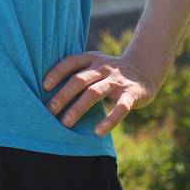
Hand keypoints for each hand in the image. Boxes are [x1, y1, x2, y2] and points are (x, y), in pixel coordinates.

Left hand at [42, 52, 158, 134]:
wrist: (145, 69)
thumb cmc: (109, 72)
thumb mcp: (94, 65)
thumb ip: (77, 73)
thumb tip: (45, 91)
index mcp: (91, 59)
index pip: (71, 62)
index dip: (56, 72)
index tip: (44, 87)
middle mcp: (103, 67)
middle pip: (79, 80)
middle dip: (62, 96)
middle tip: (48, 111)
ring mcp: (118, 81)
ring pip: (95, 93)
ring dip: (78, 108)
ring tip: (65, 123)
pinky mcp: (132, 94)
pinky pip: (120, 108)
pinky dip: (109, 120)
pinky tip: (98, 131)